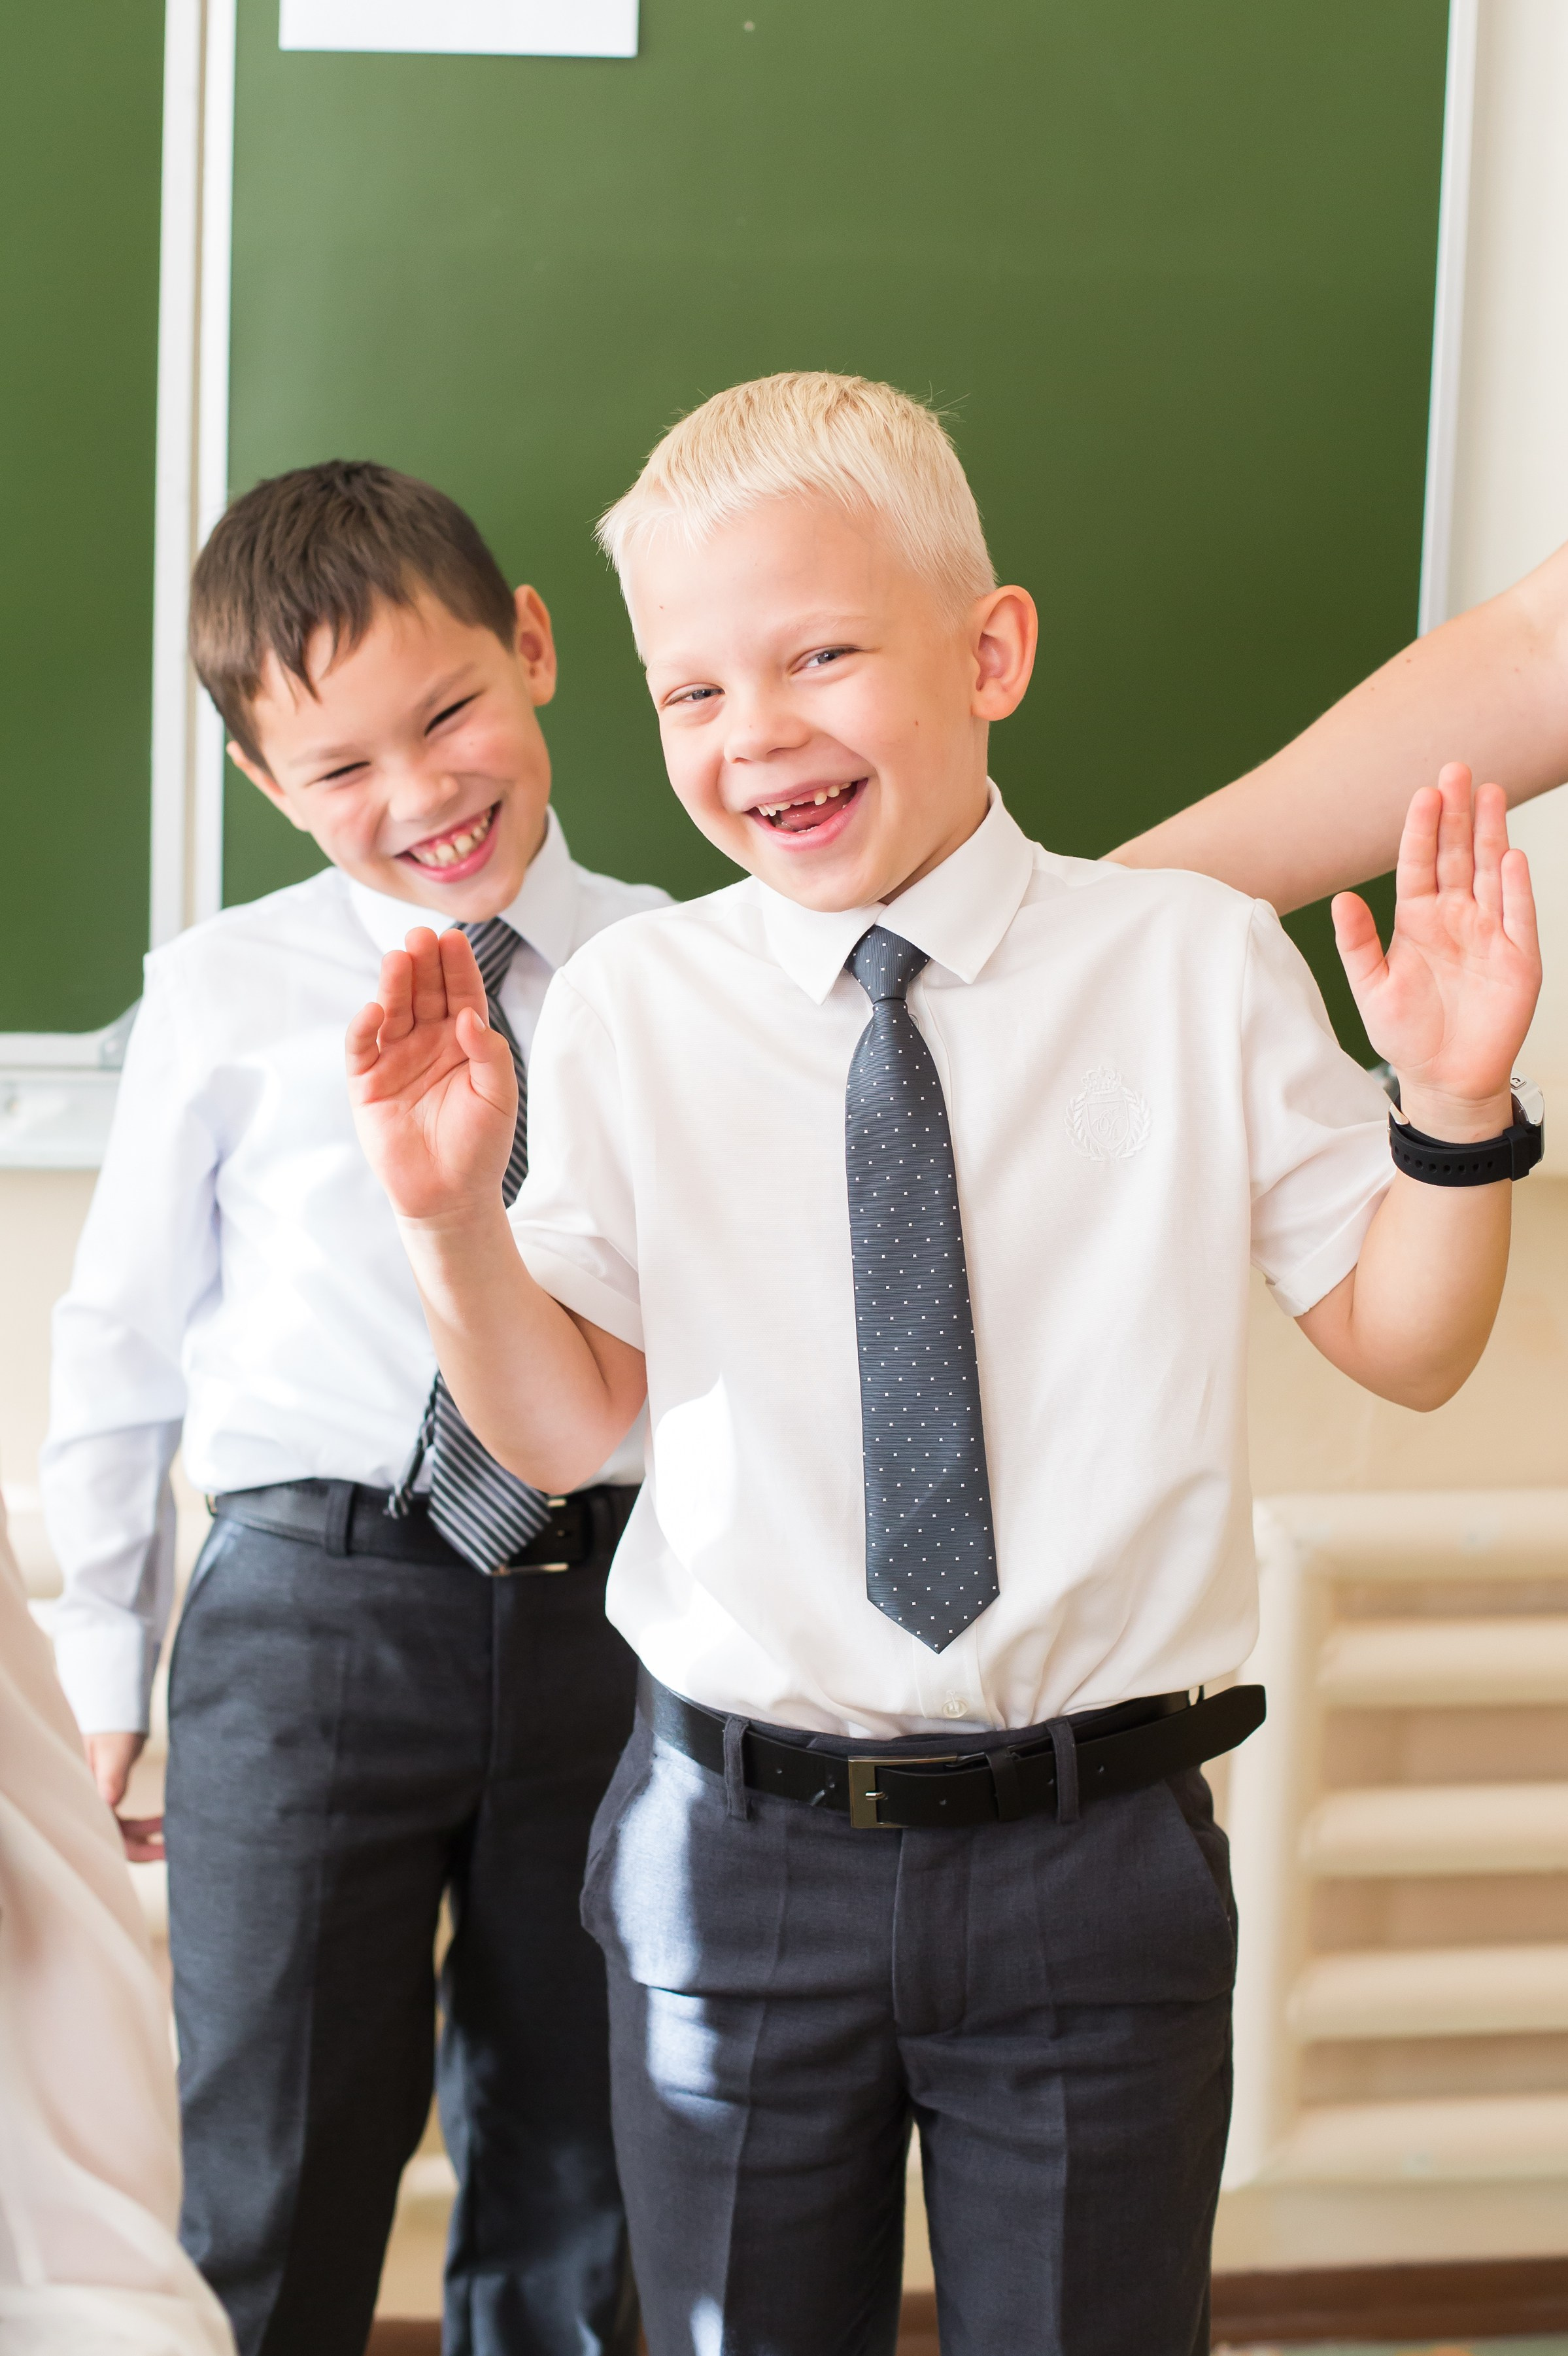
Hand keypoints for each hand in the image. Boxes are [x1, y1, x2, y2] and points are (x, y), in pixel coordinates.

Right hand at [85, 1730, 163, 1862]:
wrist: (111, 1703)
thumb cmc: (110, 1723)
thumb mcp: (113, 1748)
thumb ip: (111, 1774)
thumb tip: (109, 1801)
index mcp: (86, 1797)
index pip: (105, 1837)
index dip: (131, 1850)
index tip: (162, 1853)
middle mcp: (91, 1802)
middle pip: (113, 1839)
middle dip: (144, 1849)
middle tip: (175, 1851)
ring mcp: (100, 1799)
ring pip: (121, 1830)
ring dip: (146, 1835)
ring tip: (175, 1836)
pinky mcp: (109, 1793)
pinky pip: (125, 1819)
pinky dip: (144, 1824)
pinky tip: (162, 1823)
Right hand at [346, 928, 517, 1222]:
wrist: (450, 1197)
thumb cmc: (481, 1146)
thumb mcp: (499, 1097)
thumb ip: (489, 1054)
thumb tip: (468, 1015)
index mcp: (464, 1041)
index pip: (461, 994)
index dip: (457, 967)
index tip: (454, 939)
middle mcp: (429, 1042)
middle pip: (424, 993)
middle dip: (423, 964)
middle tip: (420, 937)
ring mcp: (396, 1059)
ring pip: (392, 1011)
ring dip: (393, 984)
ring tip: (397, 958)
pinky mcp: (367, 1082)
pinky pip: (362, 1048)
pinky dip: (364, 1027)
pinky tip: (373, 1009)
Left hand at [1333, 763, 1540, 1139]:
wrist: (1445, 1078)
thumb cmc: (1407, 1035)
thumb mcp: (1371, 990)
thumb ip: (1356, 944)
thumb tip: (1341, 898)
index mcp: (1416, 921)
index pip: (1418, 864)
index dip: (1421, 829)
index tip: (1423, 794)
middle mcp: (1454, 918)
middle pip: (1457, 855)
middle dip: (1458, 813)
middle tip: (1457, 769)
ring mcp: (1489, 933)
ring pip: (1490, 872)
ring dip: (1491, 833)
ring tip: (1490, 792)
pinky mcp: (1517, 957)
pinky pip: (1519, 914)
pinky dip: (1516, 886)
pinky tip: (1511, 856)